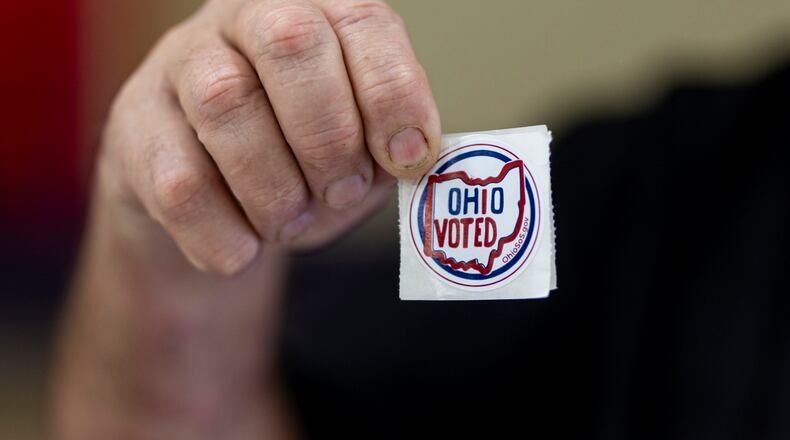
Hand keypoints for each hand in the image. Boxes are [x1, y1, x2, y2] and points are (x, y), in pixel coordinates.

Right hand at [103, 0, 440, 273]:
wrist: (209, 197)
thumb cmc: (300, 162)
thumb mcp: (361, 151)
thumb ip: (390, 150)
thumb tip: (415, 159)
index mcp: (318, 14)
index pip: (363, 21)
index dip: (392, 94)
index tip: (407, 158)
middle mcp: (245, 19)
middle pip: (290, 43)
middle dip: (329, 137)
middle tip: (340, 191)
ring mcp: (181, 64)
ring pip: (226, 103)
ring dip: (274, 188)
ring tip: (290, 221)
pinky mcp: (134, 126)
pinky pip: (178, 180)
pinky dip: (224, 233)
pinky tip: (245, 247)